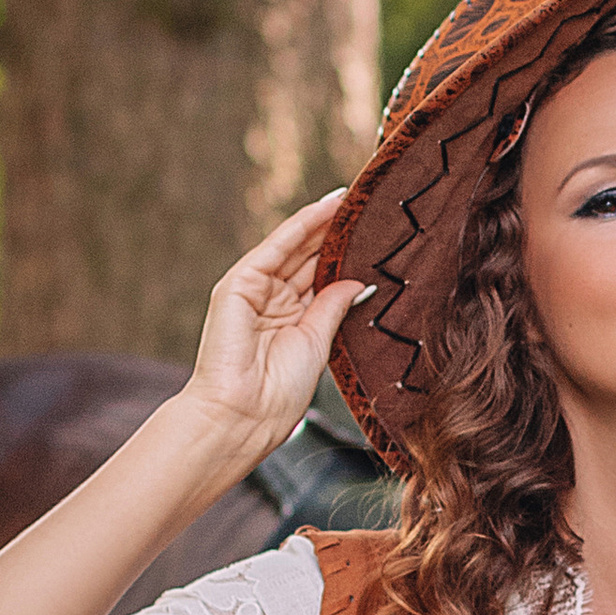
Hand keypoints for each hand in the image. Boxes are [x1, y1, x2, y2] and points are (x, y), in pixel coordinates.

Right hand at [175, 190, 373, 459]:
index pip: (322, 277)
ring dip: (324, 221)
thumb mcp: (318, 343)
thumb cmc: (276, 395)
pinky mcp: (239, 284)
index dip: (345, 254)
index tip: (376, 234)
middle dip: (336, 233)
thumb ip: (333, 306)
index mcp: (292, 320)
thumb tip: (359, 281)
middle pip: (310, 258)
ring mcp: (254, 290)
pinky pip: (277, 247)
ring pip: (296, 247)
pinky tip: (328, 207)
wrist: (242, 416)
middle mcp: (272, 301)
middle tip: (370, 205)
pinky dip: (302, 225)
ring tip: (355, 197)